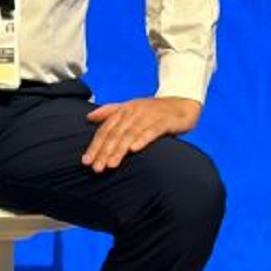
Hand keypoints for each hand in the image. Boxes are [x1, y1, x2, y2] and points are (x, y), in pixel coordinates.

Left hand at [82, 96, 201, 170]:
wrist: (183, 102)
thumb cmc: (155, 110)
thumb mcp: (131, 109)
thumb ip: (110, 112)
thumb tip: (88, 117)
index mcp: (124, 110)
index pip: (106, 129)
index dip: (95, 145)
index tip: (86, 162)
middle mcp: (134, 112)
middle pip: (116, 133)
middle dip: (104, 151)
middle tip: (96, 168)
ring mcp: (149, 116)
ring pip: (130, 134)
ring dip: (119, 149)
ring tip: (111, 164)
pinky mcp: (165, 121)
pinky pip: (152, 131)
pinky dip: (142, 139)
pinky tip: (134, 149)